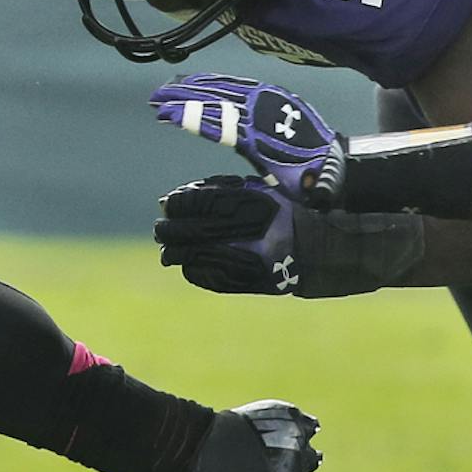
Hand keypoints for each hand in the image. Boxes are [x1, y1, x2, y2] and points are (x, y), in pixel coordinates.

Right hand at [149, 73, 346, 205]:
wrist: (335, 164)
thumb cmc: (308, 181)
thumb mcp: (288, 182)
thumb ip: (271, 170)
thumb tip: (262, 160)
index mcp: (262, 134)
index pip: (216, 122)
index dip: (188, 117)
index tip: (163, 113)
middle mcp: (264, 111)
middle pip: (216, 99)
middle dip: (183, 97)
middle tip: (156, 97)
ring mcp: (269, 99)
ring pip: (226, 88)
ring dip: (196, 86)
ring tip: (170, 87)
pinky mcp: (273, 95)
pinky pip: (239, 84)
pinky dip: (216, 82)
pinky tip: (201, 83)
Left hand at [156, 176, 302, 292]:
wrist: (310, 250)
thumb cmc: (278, 214)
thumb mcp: (253, 191)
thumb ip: (215, 190)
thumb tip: (170, 200)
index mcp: (242, 204)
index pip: (194, 202)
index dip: (177, 203)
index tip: (168, 204)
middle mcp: (238, 231)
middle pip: (186, 230)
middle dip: (168, 229)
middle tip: (160, 228)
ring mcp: (236, 258)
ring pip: (188, 256)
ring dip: (173, 251)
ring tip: (169, 249)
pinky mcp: (235, 281)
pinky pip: (199, 275)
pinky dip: (189, 267)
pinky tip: (188, 262)